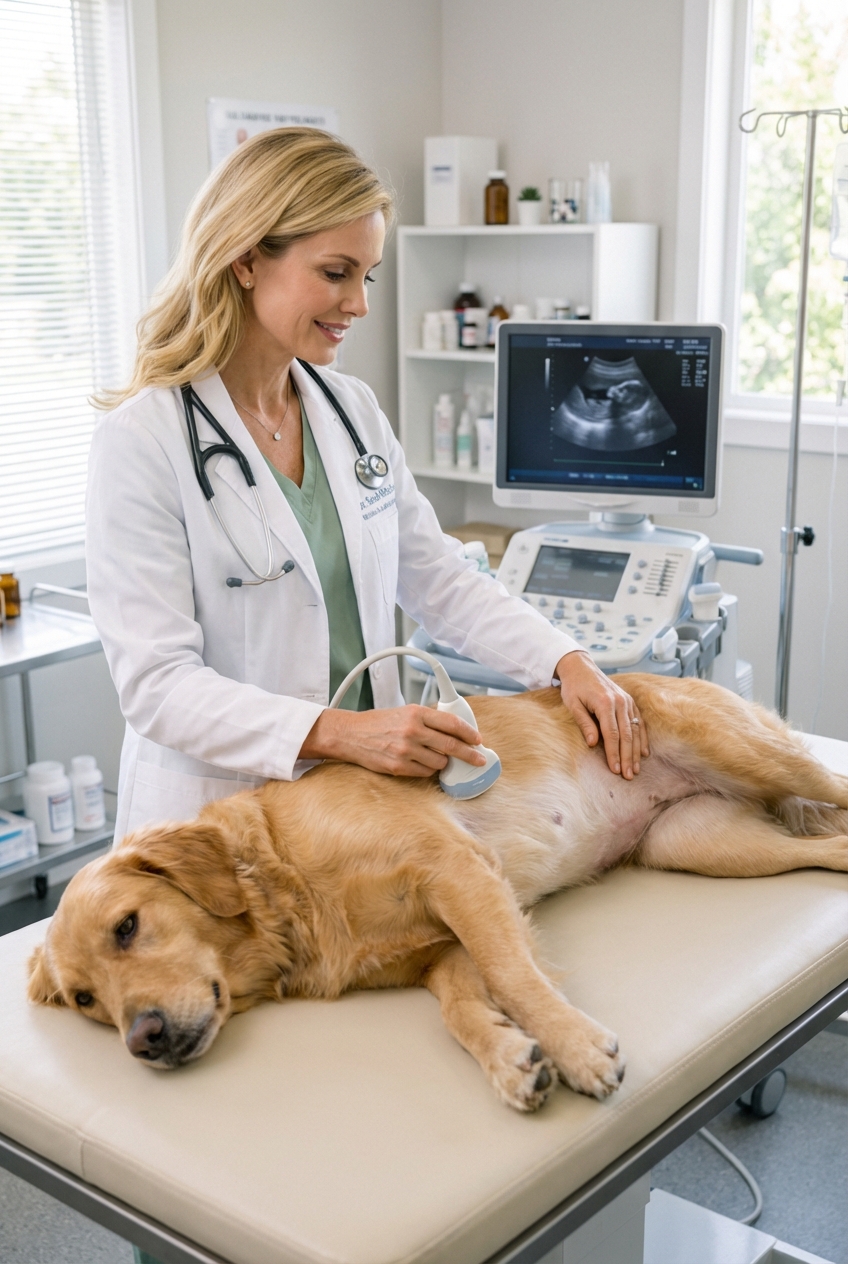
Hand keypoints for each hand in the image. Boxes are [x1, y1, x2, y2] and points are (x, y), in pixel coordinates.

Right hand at [300, 704, 485, 777]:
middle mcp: (412, 731)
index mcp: (416, 713)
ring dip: (442, 762)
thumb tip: (455, 732)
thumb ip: (428, 720)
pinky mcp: (399, 767)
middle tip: (479, 759)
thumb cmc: (379, 723)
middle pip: (451, 745)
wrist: (351, 734)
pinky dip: (427, 770)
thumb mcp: (405, 712)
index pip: (451, 723)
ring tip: (435, 757)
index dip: (469, 733)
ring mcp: (405, 750)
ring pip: (439, 762)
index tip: (478, 740)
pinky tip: (422, 764)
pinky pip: (425, 773)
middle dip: (469, 754)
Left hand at [555, 651, 648, 777]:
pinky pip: (639, 722)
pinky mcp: (630, 701)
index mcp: (605, 703)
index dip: (614, 754)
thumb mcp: (573, 705)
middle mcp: (620, 702)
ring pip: (636, 730)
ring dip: (636, 751)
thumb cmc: (573, 687)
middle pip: (627, 735)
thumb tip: (594, 744)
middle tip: (628, 776)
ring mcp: (627, 701)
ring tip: (636, 769)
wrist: (581, 667)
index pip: (612, 734)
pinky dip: (642, 738)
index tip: (615, 770)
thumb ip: (584, 723)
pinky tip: (643, 753)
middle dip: (627, 757)